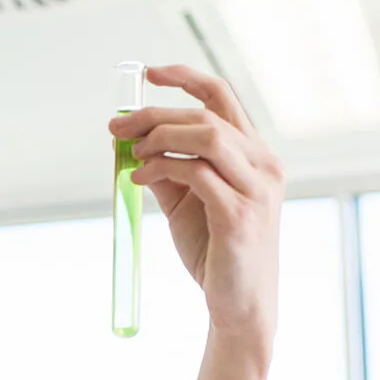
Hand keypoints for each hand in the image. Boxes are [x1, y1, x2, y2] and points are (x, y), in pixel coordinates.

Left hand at [109, 66, 283, 371]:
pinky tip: (138, 180)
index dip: (186, 78)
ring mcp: (256, 189)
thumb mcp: (186, 204)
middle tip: (117, 129)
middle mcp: (263, 165)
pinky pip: (198, 174)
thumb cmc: (215, 252)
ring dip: (160, 139)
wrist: (237, 304)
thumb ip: (167, 172)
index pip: (223, 98)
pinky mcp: (240, 216)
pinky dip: (162, 169)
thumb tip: (130, 146)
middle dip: (154, 116)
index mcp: (254, 155)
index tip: (148, 74)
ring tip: (133, 157)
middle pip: (205, 115)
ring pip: (206, 137)